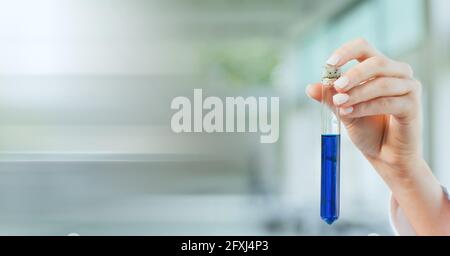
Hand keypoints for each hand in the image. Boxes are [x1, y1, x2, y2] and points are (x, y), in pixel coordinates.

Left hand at [307, 38, 422, 177]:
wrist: (384, 155)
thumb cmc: (367, 129)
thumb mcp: (344, 111)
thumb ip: (330, 98)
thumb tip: (310, 88)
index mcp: (379, 68)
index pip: (363, 47)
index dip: (346, 52)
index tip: (329, 64)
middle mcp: (397, 72)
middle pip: (376, 62)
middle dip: (353, 74)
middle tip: (336, 87)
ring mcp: (409, 87)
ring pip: (382, 82)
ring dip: (357, 93)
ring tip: (340, 104)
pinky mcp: (413, 105)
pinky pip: (388, 101)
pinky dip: (366, 106)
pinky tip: (350, 112)